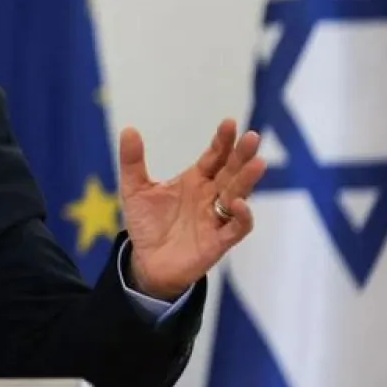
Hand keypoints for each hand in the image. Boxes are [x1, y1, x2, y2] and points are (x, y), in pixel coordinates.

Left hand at [119, 119, 265, 299]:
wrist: (145, 262)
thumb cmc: (147, 224)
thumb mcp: (135, 190)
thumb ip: (132, 161)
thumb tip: (128, 130)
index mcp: (196, 180)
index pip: (215, 157)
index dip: (223, 141)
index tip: (229, 123)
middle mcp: (211, 196)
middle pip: (232, 172)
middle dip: (242, 155)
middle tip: (253, 137)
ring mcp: (216, 218)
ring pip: (239, 195)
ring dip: (248, 180)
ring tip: (257, 162)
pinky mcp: (218, 241)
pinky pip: (237, 228)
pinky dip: (241, 216)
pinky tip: (238, 203)